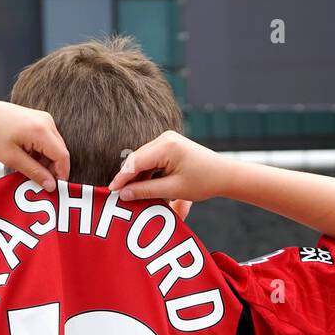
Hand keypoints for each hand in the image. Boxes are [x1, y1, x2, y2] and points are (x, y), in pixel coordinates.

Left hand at [0, 100, 69, 191]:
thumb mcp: (12, 159)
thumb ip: (34, 173)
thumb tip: (51, 186)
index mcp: (41, 130)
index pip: (62, 156)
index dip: (61, 174)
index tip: (53, 188)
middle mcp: (46, 121)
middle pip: (61, 152)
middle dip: (53, 169)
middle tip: (38, 180)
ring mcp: (44, 118)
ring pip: (55, 147)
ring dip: (47, 161)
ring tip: (28, 166)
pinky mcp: (40, 119)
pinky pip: (49, 140)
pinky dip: (42, 152)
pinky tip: (28, 156)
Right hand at [107, 130, 230, 203]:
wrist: (224, 174)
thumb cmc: (203, 181)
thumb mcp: (173, 189)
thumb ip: (146, 191)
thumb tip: (124, 194)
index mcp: (167, 146)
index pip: (135, 162)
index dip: (121, 177)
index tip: (110, 191)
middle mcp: (165, 138)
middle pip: (137, 158)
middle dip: (127, 177)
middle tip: (117, 196)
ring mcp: (167, 140)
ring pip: (142, 159)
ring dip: (136, 176)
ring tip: (130, 194)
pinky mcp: (169, 145)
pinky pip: (151, 159)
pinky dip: (146, 173)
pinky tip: (142, 187)